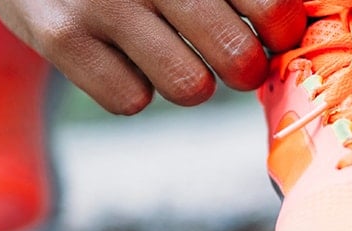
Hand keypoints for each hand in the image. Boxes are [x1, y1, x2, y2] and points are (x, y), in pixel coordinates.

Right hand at [0, 0, 305, 114]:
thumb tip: (291, 22)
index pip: (271, 7)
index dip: (281, 31)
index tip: (269, 32)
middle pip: (237, 56)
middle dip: (243, 67)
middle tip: (232, 58)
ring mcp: (101, 2)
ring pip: (189, 88)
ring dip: (190, 81)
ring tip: (171, 54)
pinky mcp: (59, 36)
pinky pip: (130, 101)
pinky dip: (134, 90)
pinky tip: (122, 58)